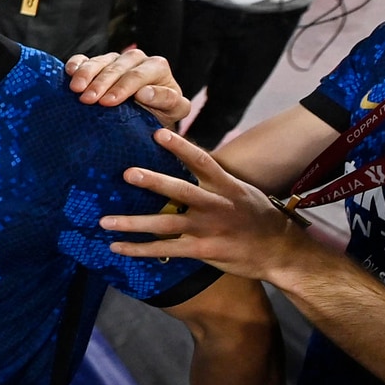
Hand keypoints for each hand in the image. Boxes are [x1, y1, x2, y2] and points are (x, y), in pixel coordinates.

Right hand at [63, 49, 189, 127]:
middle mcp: (137, 59)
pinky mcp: (99, 62)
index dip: (122, 88)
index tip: (108, 102)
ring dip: (86, 75)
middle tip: (88, 99)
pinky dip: (77, 64)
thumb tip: (144, 93)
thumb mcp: (173, 110)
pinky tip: (69, 72)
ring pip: (101, 61)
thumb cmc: (161, 113)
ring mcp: (116, 59)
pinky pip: (85, 58)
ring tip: (76, 89)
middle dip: (101, 83)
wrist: (145, 116)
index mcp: (157, 67)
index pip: (138, 75)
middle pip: (117, 67)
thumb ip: (167, 100)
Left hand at [100, 127, 321, 283]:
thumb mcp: (241, 191)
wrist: (281, 251)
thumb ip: (214, 178)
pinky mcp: (203, 251)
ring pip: (165, 225)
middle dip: (153, 182)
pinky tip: (116, 247)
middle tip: (126, 173)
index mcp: (226, 186)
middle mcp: (216, 205)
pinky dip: (139, 249)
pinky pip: (165, 250)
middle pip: (180, 191)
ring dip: (132, 223)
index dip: (180, 147)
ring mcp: (209, 229)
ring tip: (104, 220)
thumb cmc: (257, 217)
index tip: (158, 133)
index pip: (201, 161)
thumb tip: (188, 158)